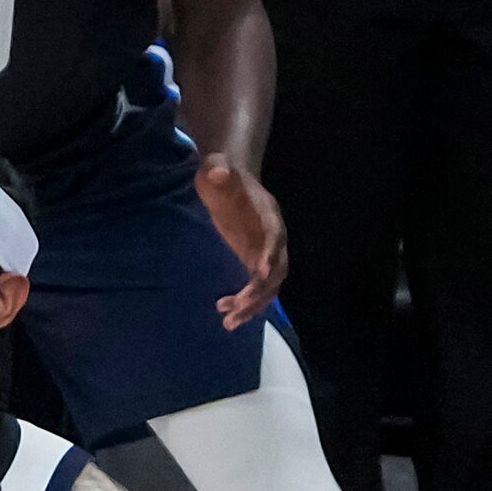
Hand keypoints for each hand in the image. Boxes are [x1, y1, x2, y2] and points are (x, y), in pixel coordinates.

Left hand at [196, 155, 286, 329]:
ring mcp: (265, 250)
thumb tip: (218, 171)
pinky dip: (246, 302)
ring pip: (269, 284)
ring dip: (253, 305)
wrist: (226, 177)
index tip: (260, 271)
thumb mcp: (215, 168)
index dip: (269, 253)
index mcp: (267, 214)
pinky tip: (226, 314)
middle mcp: (272, 235)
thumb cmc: (220, 172)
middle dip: (259, 291)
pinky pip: (257, 286)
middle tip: (235, 310)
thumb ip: (218, 169)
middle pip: (276, 268)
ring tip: (229, 322)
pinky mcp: (253, 259)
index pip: (273, 235)